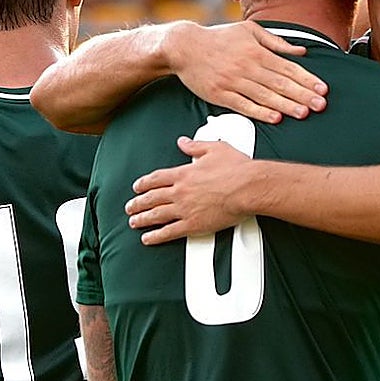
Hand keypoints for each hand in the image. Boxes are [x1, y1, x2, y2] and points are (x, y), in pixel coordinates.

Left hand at [126, 138, 251, 244]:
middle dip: (138, 203)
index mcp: (184, 173)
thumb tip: (184, 142)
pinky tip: (148, 238)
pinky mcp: (193, 224)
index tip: (137, 187)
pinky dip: (156, 236)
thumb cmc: (237, 169)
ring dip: (142, 219)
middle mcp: (180, 192)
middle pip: (151, 198)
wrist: (248, 188)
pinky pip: (169, 232)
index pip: (156, 179)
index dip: (144, 183)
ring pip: (156, 215)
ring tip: (134, 222)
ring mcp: (185, 209)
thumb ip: (195, 146)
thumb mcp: (214, 149)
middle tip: (130, 207)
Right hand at [168, 21, 327, 123]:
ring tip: (304, 114)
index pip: (288, 67)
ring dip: (286, 105)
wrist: (185, 46)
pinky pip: (244, 105)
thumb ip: (276, 42)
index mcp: (257, 51)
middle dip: (302, 95)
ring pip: (265, 95)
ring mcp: (233, 81)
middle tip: (321, 105)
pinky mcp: (220, 94)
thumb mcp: (249, 30)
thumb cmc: (220, 38)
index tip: (323, 89)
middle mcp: (247, 66)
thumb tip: (301, 51)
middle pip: (280, 83)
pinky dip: (260, 112)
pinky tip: (275, 118)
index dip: (307, 79)